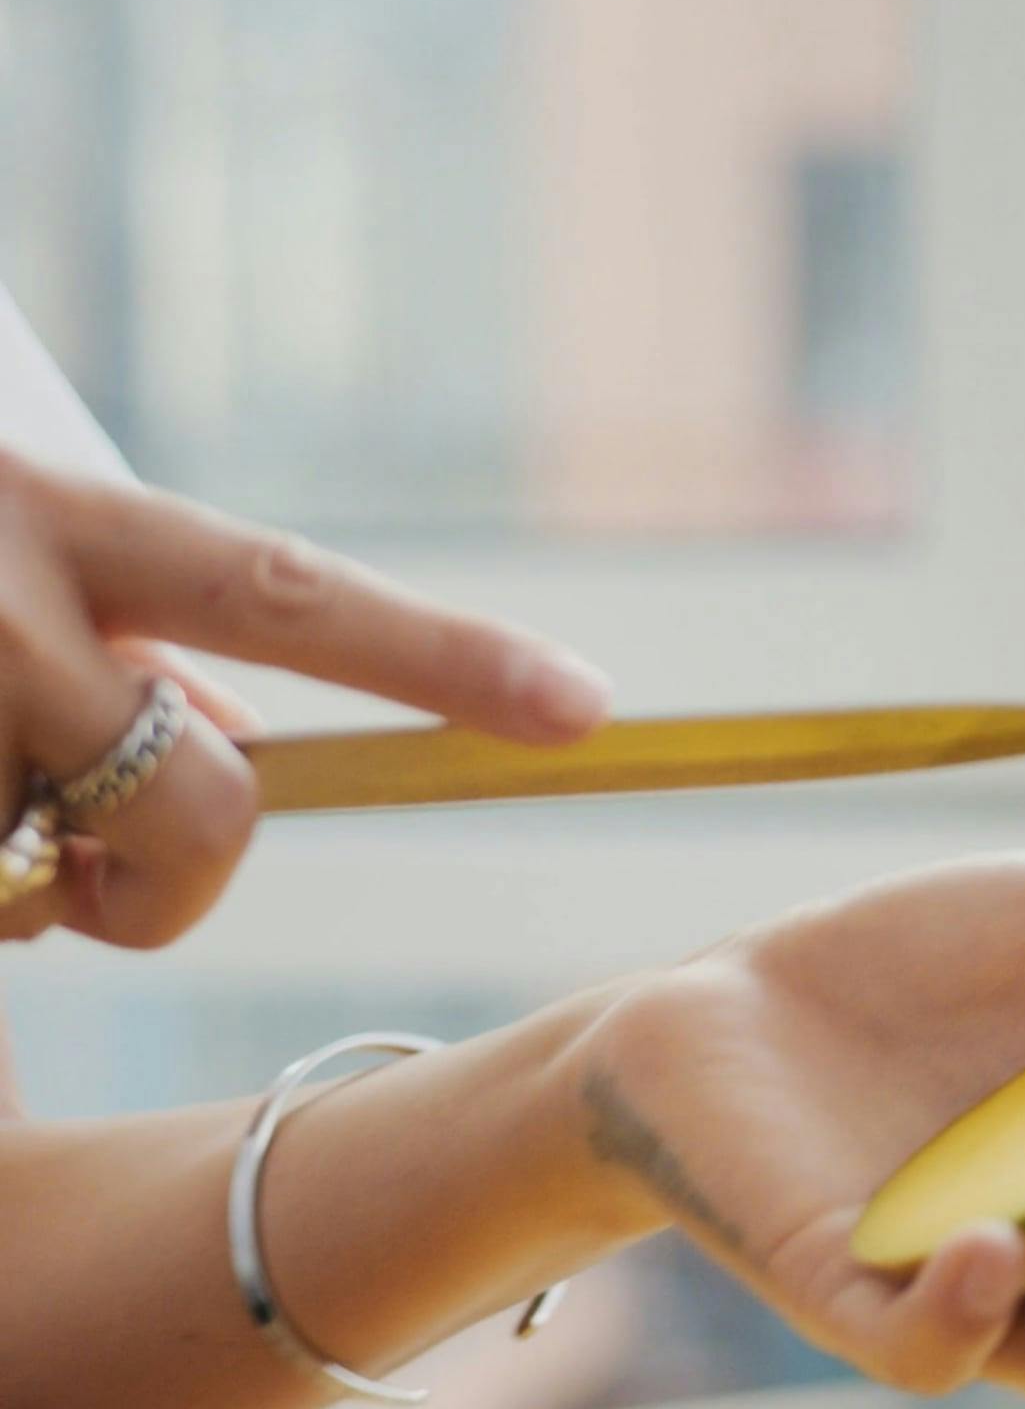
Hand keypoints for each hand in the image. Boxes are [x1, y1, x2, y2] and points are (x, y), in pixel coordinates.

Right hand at [0, 451, 609, 949]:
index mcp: (61, 520)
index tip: (582, 704)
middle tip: (87, 885)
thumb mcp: (9, 548)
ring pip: (45, 884)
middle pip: (205, 813)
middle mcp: (6, 601)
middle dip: (172, 888)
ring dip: (9, 873)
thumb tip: (240, 741)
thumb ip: (126, 626)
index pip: (283, 596)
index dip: (441, 655)